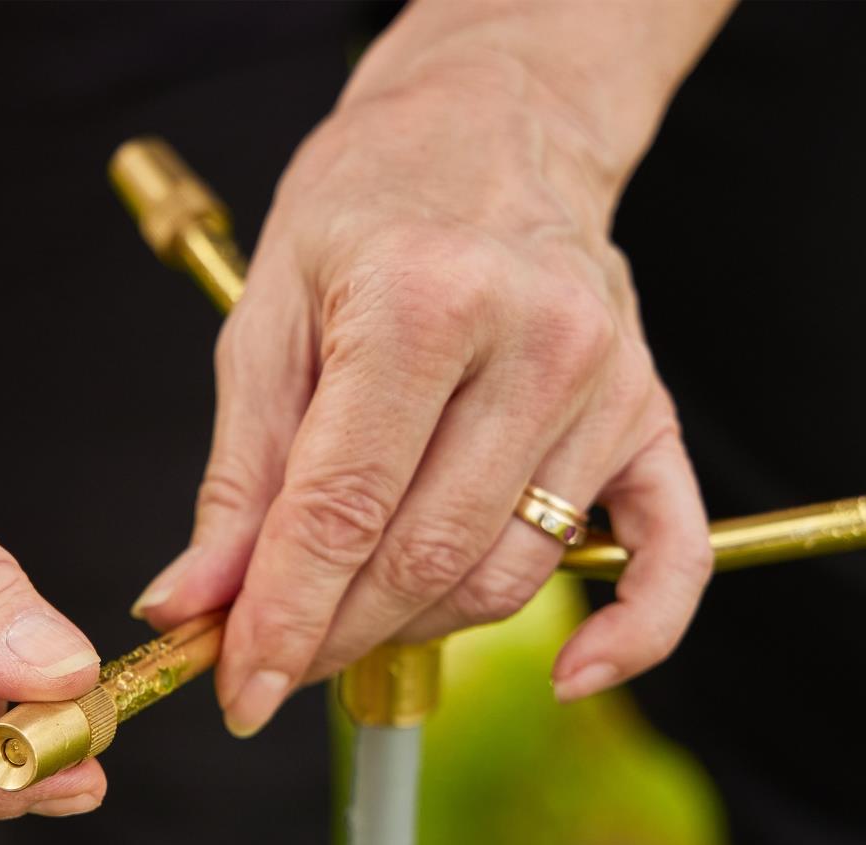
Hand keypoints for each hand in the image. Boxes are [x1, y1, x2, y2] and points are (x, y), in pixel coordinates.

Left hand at [135, 30, 714, 735]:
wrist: (497, 130)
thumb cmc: (373, 208)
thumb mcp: (269, 318)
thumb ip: (240, 476)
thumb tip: (196, 603)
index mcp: (422, 301)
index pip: (344, 511)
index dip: (282, 620)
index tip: (241, 692)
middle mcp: (535, 346)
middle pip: (427, 559)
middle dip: (337, 635)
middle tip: (279, 662)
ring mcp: (608, 389)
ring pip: (510, 575)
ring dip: (423, 628)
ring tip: (359, 622)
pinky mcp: (651, 419)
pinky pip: (669, 556)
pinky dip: (632, 635)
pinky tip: (571, 677)